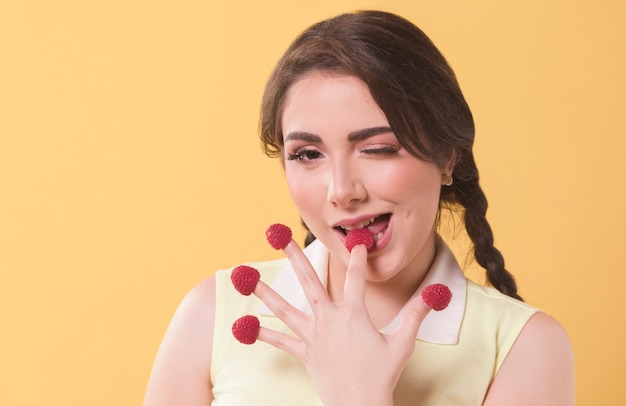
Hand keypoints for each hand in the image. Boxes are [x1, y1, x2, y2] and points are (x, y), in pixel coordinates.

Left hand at [252, 239, 432, 405]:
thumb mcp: (402, 343)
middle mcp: (329, 320)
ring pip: (285, 308)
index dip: (357, 258)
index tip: (356, 241)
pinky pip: (280, 342)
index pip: (355, 277)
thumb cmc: (383, 375)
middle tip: (281, 237)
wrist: (361, 405)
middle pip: (309, 281)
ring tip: (248, 277)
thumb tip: (435, 294)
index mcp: (354, 314)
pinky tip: (246, 326)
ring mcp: (313, 336)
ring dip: (266, 291)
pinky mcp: (305, 353)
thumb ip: (415, 315)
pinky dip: (264, 334)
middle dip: (295, 257)